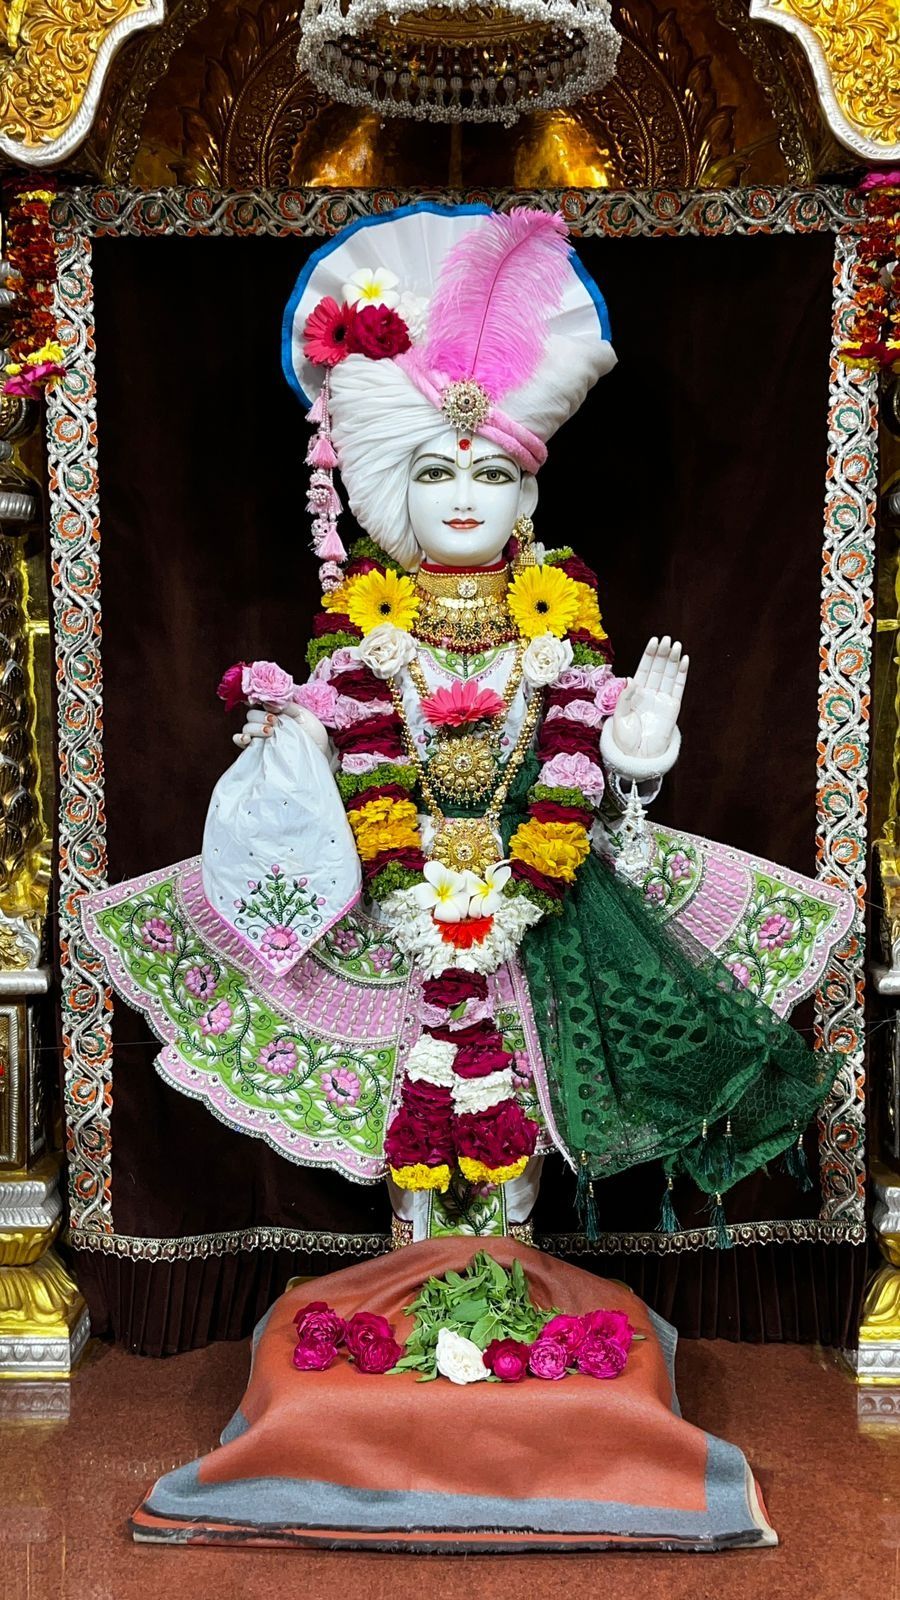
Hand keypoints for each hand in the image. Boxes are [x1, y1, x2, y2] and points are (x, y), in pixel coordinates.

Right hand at [233, 701, 327, 751]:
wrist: (318, 753)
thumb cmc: (313, 733)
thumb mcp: (303, 714)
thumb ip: (286, 705)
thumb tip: (267, 702)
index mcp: (275, 711)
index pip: (258, 701)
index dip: (256, 699)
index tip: (260, 701)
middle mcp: (266, 722)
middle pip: (252, 714)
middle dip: (260, 716)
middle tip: (273, 721)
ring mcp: (260, 736)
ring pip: (247, 727)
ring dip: (255, 727)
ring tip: (270, 731)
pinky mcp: (256, 749)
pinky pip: (239, 741)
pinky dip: (240, 738)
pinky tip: (247, 739)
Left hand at [611, 636, 688, 759]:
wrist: (637, 758)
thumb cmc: (624, 740)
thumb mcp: (619, 717)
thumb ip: (624, 697)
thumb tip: (631, 678)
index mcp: (635, 693)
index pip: (644, 668)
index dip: (649, 655)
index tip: (653, 641)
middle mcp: (649, 693)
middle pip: (658, 668)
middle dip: (662, 653)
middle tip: (667, 639)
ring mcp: (662, 699)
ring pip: (669, 675)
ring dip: (673, 660)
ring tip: (676, 645)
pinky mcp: (673, 707)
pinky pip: (678, 687)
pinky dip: (682, 674)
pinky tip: (684, 661)